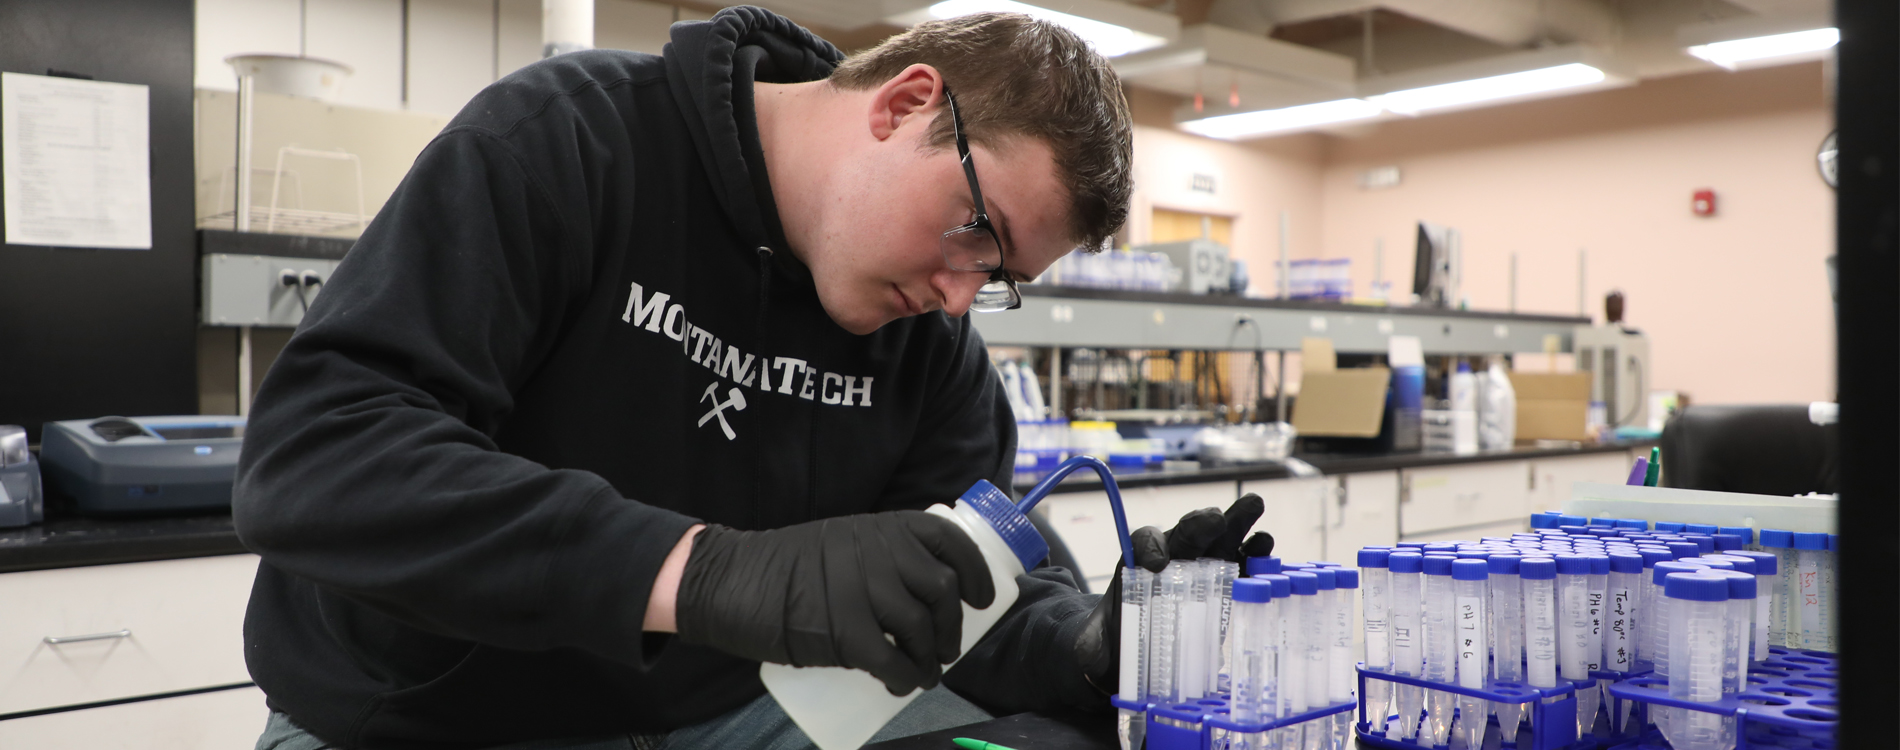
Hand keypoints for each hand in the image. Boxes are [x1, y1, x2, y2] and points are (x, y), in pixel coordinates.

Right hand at [675, 512, 996, 695]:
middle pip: (942, 591)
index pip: (950, 543)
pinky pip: (893, 662)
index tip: (980, 599)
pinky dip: (906, 679)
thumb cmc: (788, 566)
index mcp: (883, 527)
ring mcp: (862, 591)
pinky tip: (902, 685)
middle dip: (952, 627)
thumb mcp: (844, 540)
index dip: (975, 573)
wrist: (731, 579)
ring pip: (922, 629)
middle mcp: (880, 552)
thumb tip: (926, 593)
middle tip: (944, 648)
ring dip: (931, 658)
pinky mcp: (844, 632)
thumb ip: (882, 555)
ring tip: (925, 671)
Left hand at [1072, 493, 1274, 695]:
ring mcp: (1204, 566)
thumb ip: (1090, 645)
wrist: (1139, 653)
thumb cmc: (1118, 640)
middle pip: (1189, 529)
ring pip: (1222, 537)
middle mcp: (1175, 555)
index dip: (1150, 547)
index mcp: (1139, 562)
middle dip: (1202, 522)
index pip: (1145, 541)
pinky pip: (1244, 565)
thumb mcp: (1095, 644)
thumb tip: (1087, 653)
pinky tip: (1267, 550)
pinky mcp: (1227, 585)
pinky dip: (1256, 556)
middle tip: (1215, 520)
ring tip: (1254, 507)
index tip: (1155, 565)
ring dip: (1239, 521)